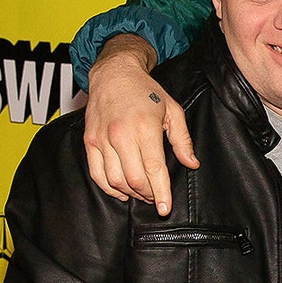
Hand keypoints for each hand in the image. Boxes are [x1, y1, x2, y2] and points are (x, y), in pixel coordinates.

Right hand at [83, 34, 198, 215]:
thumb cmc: (146, 91)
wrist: (114, 74)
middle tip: (156, 197)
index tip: (165, 208)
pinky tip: (122, 191)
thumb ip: (182, 140)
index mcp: (144, 127)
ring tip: (142, 193)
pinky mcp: (90, 142)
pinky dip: (109, 188)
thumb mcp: (172, 110)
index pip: (153, 169)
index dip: (161, 192)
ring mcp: (102, 139)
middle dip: (148, 194)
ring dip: (131, 193)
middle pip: (134, 180)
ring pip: (115, 181)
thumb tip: (191, 163)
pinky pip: (97, 174)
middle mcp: (121, 135)